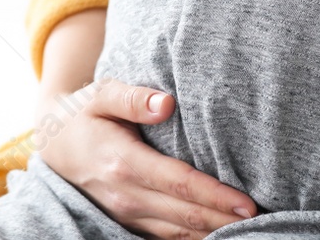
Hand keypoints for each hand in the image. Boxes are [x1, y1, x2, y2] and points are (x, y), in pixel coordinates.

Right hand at [35, 78, 256, 238]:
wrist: (54, 146)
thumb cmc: (85, 114)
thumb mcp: (101, 94)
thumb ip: (133, 97)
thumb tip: (166, 103)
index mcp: (123, 163)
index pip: (180, 185)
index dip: (216, 196)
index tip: (249, 202)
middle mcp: (125, 196)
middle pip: (186, 216)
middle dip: (226, 219)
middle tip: (266, 218)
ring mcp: (126, 215)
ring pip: (179, 234)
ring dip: (215, 232)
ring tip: (253, 230)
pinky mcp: (128, 224)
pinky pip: (167, 239)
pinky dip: (195, 239)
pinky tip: (220, 233)